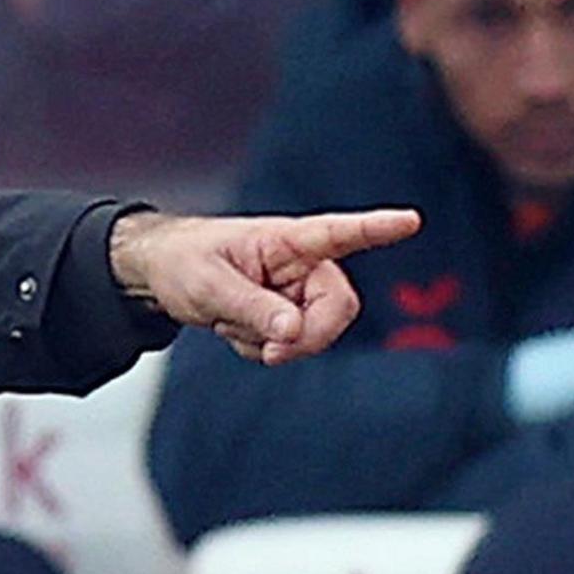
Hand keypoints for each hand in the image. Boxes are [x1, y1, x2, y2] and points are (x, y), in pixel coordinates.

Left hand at [110, 207, 422, 365]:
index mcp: (287, 240)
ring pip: (312, 335)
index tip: (410, 220)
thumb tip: (294, 332)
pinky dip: (258, 349)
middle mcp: (303, 265)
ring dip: (268, 343)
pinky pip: (289, 347)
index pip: (339, 232)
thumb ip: (251, 307)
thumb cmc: (185, 261)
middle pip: (338, 309)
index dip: (377, 228)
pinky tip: (234, 327)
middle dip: (307, 337)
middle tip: (270, 353)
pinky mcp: (287, 316)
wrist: (163, 274)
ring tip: (229, 319)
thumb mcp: (208, 285)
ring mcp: (297, 292)